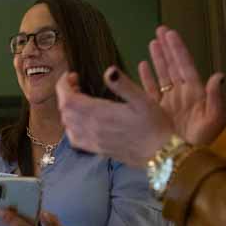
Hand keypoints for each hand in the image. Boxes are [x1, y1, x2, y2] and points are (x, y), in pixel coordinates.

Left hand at [56, 68, 173, 168]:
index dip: (63, 85)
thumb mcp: (144, 100)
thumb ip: (124, 85)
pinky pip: (74, 139)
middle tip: (78, 83)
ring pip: (67, 125)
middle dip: (65, 94)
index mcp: (100, 115)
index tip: (72, 75)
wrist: (162, 155)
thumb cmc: (156, 125)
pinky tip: (83, 120)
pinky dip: (71, 126)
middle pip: (64, 111)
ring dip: (68, 110)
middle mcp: (91, 130)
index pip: (68, 100)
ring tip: (80, 99)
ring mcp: (93, 142)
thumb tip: (109, 70)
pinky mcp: (97, 151)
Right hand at [139, 27, 225, 145]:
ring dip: (157, 59)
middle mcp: (182, 94)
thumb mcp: (214, 121)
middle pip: (173, 66)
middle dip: (167, 48)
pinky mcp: (158, 112)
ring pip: (162, 75)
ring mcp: (170, 102)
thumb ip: (216, 98)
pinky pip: (151, 91)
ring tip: (152, 43)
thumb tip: (218, 76)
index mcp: (196, 93)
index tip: (170, 33)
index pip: (185, 65)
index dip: (178, 49)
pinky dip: (147, 78)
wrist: (187, 161)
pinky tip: (142, 66)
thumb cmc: (204, 142)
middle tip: (160, 30)